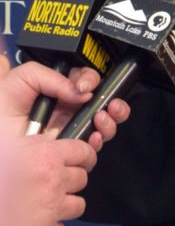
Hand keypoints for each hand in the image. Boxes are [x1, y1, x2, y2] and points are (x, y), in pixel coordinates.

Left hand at [0, 61, 129, 149]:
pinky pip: (94, 144)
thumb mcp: (25, 78)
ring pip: (104, 121)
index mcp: (60, 88)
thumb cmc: (3, 108)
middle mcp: (69, 107)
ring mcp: (71, 128)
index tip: (85, 85)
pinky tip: (93, 136)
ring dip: (111, 118)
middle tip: (109, 103)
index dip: (91, 79)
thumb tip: (82, 91)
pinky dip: (100, 139)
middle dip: (112, 98)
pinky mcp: (71, 148)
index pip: (86, 78)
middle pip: (102, 98)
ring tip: (101, 118)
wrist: (0, 141)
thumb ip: (54, 77)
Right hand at [16, 134, 96, 225]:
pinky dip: (53, 224)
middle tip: (61, 179)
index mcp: (46, 157)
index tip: (83, 157)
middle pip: (82, 178)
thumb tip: (47, 142)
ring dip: (67, 203)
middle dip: (73, 178)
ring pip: (77, 204)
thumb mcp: (12, 149)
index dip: (85, 154)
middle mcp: (54, 181)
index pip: (83, 151)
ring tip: (52, 200)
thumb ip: (33, 146)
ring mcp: (51, 208)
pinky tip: (39, 219)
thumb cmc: (0, 175)